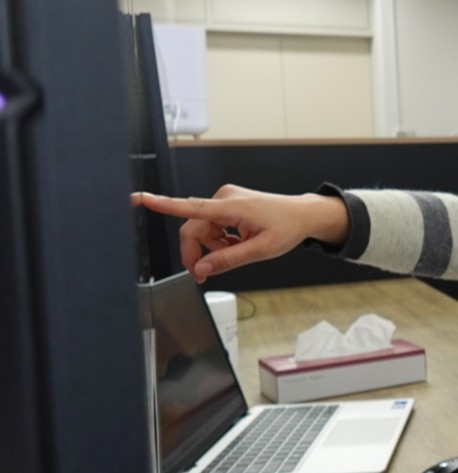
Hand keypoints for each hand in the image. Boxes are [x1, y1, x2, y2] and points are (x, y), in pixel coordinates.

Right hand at [134, 186, 348, 280]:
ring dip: (213, 246)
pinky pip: (212, 225)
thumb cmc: (287, 228)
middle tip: (203, 274)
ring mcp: (225, 199)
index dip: (161, 204)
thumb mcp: (261, 250)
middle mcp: (224, 198)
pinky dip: (220, 239)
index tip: (139, 198)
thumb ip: (228, 260)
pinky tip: (237, 242)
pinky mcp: (227, 203)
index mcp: (231, 206)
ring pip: (202, 230)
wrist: (304, 215)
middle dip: (196, 252)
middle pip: (193, 229)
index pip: (190, 207)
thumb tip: (200, 270)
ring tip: (238, 250)